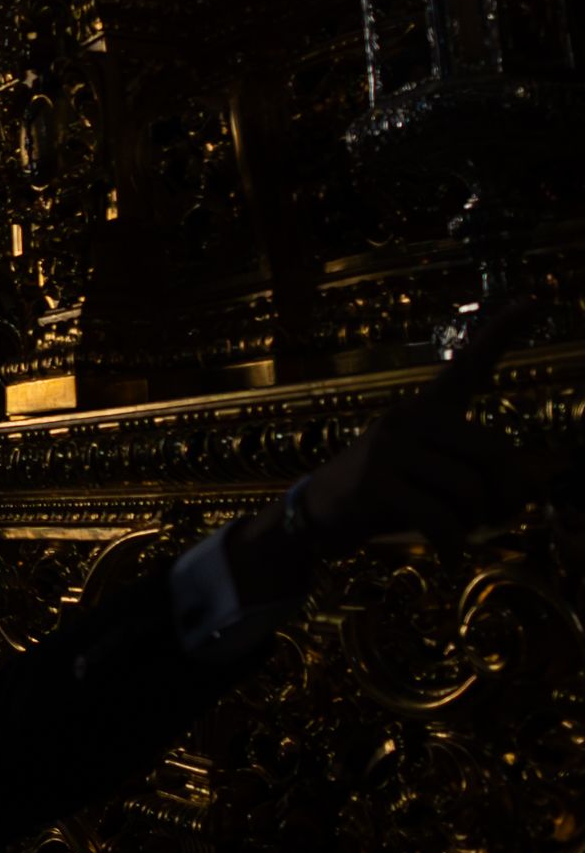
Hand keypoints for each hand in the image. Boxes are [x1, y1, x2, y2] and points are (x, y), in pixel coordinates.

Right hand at [223, 302, 547, 605]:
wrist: (316, 514)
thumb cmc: (386, 497)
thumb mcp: (432, 478)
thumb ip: (479, 478)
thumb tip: (525, 496)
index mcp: (425, 409)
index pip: (468, 365)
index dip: (503, 332)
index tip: (536, 300)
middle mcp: (408, 417)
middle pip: (494, 452)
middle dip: (504, 495)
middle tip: (491, 517)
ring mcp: (389, 446)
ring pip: (470, 490)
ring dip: (475, 523)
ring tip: (459, 532)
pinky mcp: (375, 480)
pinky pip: (440, 518)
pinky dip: (454, 544)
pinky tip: (449, 552)